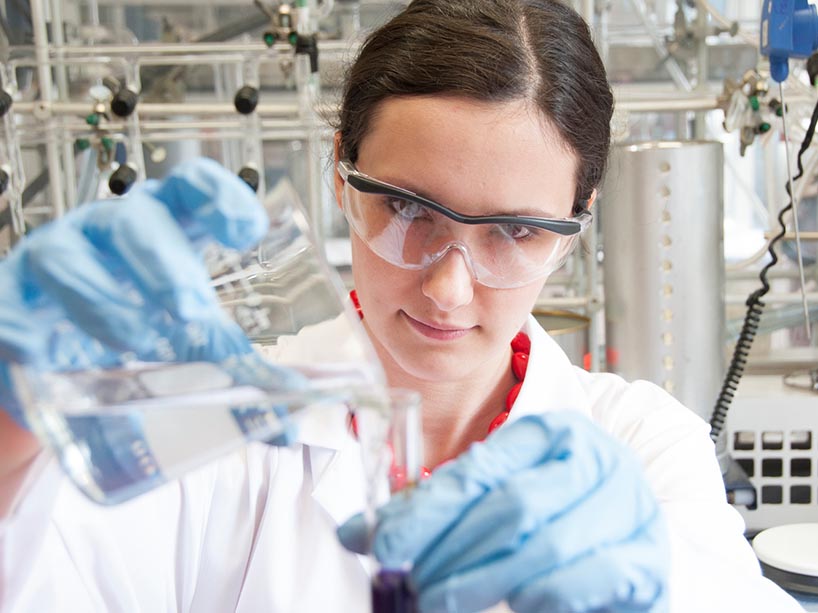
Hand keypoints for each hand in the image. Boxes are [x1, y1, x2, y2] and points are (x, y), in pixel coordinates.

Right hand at [0, 157, 281, 426]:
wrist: (60, 355)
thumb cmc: (138, 326)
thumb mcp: (186, 336)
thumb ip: (233, 367)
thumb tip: (288, 420)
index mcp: (167, 227)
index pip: (192, 186)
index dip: (220, 196)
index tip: (247, 232)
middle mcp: (110, 231)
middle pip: (136, 218)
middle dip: (165, 263)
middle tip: (192, 312)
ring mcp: (55, 256)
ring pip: (69, 258)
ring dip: (105, 304)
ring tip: (134, 346)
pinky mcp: (10, 294)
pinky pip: (8, 305)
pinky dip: (24, 333)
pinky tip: (41, 357)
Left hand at [339, 411, 668, 612]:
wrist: (620, 529)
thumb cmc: (548, 510)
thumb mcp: (488, 496)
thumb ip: (429, 511)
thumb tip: (355, 533)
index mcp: (549, 432)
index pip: (479, 470)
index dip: (426, 511)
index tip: (383, 544)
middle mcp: (593, 459)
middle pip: (511, 506)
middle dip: (452, 552)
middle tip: (416, 586)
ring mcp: (627, 505)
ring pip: (547, 543)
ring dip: (486, 580)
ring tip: (445, 601)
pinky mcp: (648, 557)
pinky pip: (595, 577)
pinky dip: (546, 595)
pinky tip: (517, 603)